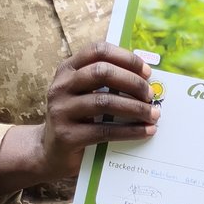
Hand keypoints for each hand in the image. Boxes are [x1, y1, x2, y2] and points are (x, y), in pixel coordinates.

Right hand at [0, 44, 159, 196]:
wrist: (50, 152)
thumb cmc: (77, 119)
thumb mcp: (84, 94)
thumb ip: (107, 82)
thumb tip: (146, 79)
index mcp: (67, 69)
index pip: (98, 51)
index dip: (126, 58)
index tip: (147, 72)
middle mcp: (61, 86)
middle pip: (102, 72)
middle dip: (132, 82)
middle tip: (150, 95)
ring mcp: (61, 111)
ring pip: (104, 102)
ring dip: (135, 108)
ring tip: (154, 115)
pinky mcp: (67, 136)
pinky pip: (104, 131)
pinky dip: (130, 131)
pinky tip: (145, 132)